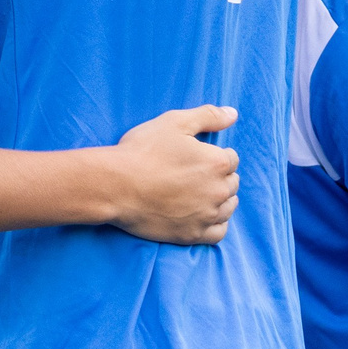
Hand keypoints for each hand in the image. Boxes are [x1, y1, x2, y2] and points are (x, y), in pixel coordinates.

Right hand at [105, 106, 238, 243]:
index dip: (216, 154)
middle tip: (195, 173)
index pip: (232, 159)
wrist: (114, 186)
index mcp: (217, 163)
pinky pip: (219, 232)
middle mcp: (218, 191)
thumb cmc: (142, 151)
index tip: (198, 156)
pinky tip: (205, 215)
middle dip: (219, 177)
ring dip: (221, 199)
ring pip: (228, 207)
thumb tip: (233, 113)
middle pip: (232, 183)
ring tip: (201, 193)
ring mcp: (206, 215)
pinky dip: (216, 223)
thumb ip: (208, 116)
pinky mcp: (193, 234)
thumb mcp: (173, 122)